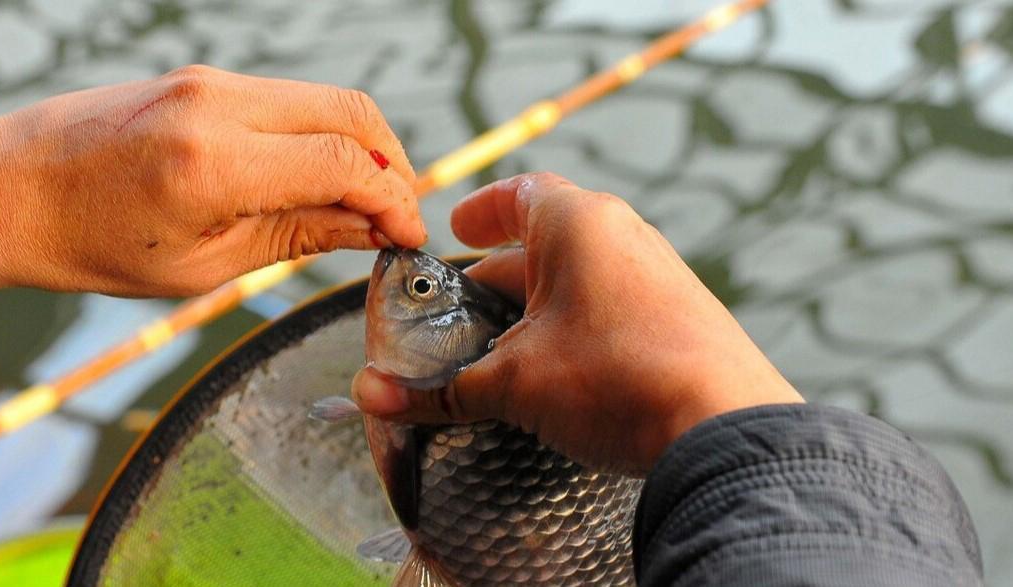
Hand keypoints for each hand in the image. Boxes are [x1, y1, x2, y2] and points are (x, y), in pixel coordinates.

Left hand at [0, 65, 424, 295]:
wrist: (12, 191)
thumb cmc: (92, 244)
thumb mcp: (205, 265)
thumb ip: (298, 237)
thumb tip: (371, 229)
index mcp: (213, 164)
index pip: (345, 163)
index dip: (394, 201)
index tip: (408, 236)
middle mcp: (217, 105)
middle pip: (352, 112)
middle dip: (394, 164)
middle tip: (397, 215)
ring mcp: (210, 82)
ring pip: (327, 98)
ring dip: (363, 146)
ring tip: (364, 201)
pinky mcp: (205, 79)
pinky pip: (291, 99)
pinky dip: (323, 134)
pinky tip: (320, 177)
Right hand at [351, 172, 802, 474]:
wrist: (724, 428)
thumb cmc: (615, 379)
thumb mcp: (514, 383)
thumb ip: (441, 388)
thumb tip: (370, 397)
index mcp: (579, 224)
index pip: (520, 194)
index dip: (481, 211)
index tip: (456, 228)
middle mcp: (624, 236)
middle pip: (545, 243)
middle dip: (499, 278)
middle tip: (462, 313)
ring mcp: (659, 275)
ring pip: (579, 279)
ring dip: (537, 309)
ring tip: (501, 350)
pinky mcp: (681, 316)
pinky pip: (613, 306)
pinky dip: (575, 329)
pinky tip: (557, 373)